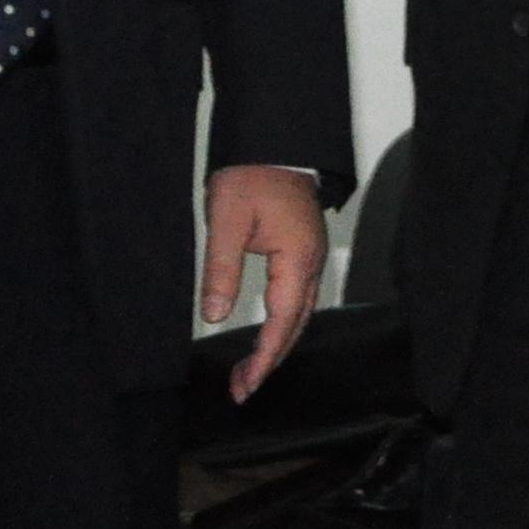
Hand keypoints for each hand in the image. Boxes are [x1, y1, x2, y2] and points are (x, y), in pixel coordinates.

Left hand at [203, 165, 327, 402]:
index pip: (282, 321)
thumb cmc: (252, 174)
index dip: (264, 358)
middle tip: (242, 388)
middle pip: (296, 325)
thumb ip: (221, 270)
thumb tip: (216, 315)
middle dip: (270, 360)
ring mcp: (311, 256)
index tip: (245, 385)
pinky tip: (266, 332)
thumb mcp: (225, 221)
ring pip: (300, 313)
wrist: (275, 140)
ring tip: (250, 370)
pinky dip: (283, 322)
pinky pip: (299, 297)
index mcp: (297, 258)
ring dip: (277, 344)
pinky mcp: (304, 250)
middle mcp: (311, 262)